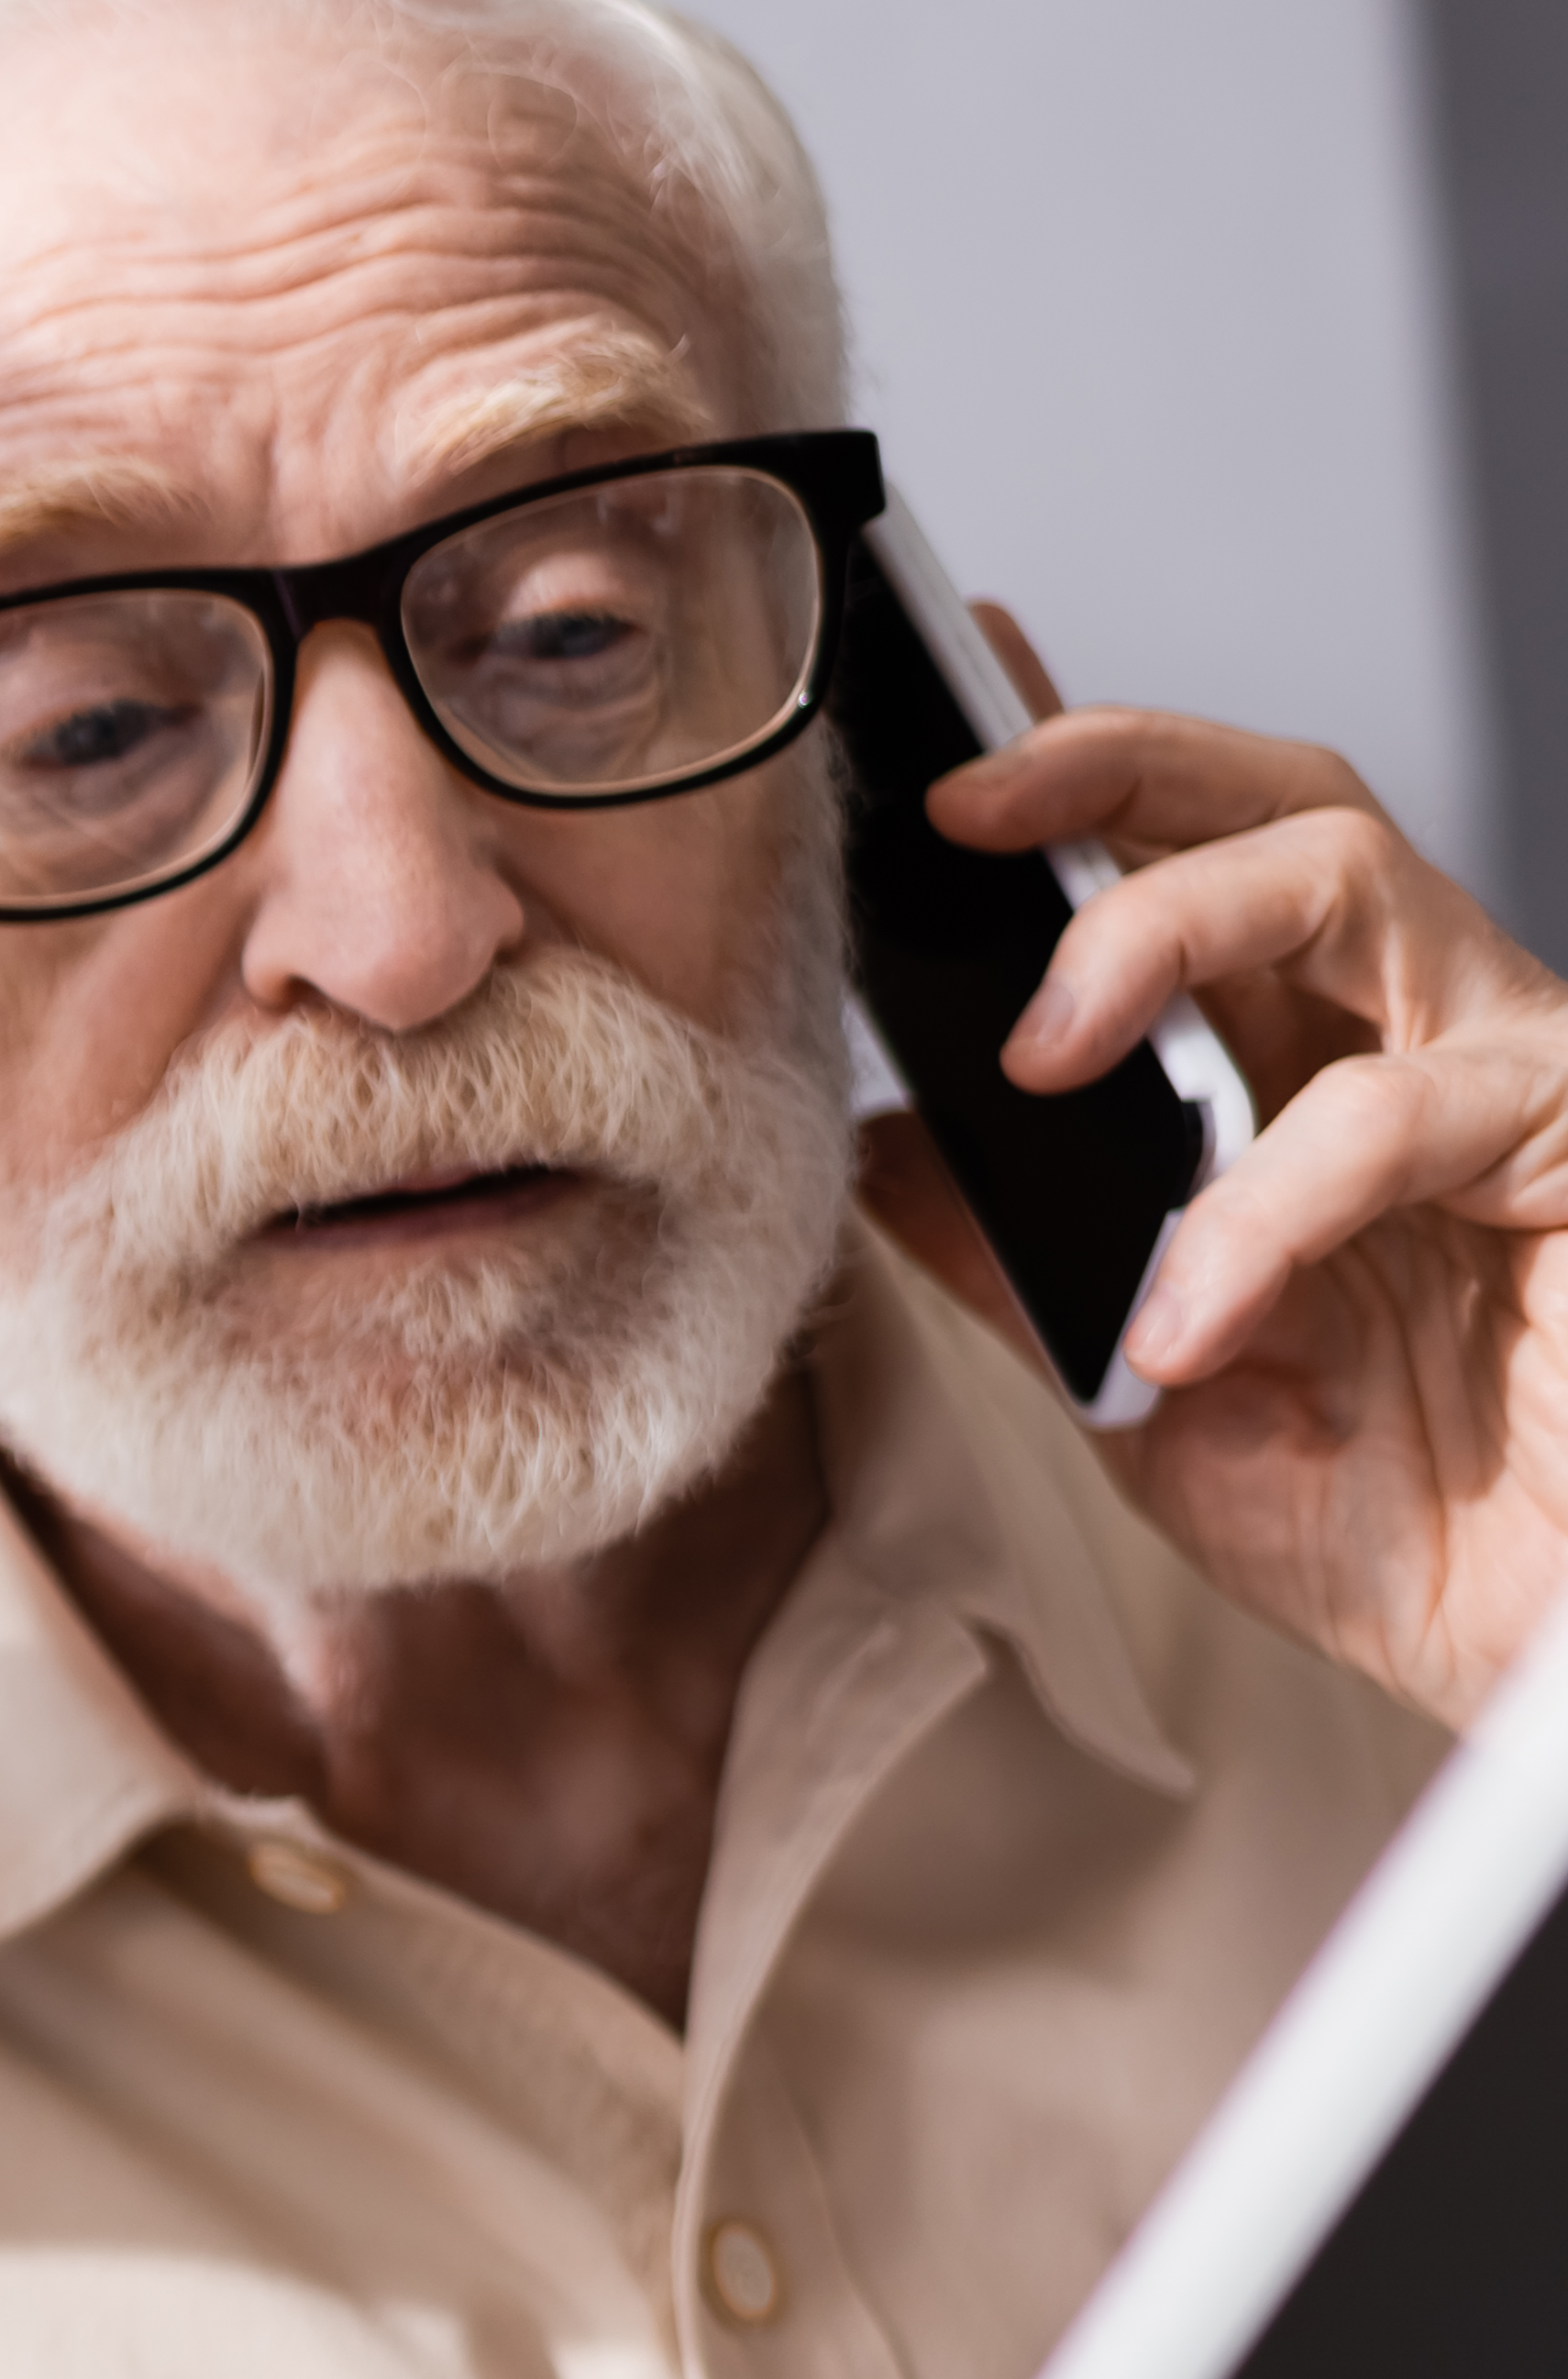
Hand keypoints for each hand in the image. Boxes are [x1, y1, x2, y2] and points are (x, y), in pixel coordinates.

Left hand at [926, 612, 1567, 1724]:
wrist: (1538, 1645)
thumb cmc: (1389, 1508)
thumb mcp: (1139, 1374)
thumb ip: (1020, 1250)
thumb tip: (876, 1135)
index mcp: (1296, 1067)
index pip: (1187, 859)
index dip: (1070, 773)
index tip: (929, 733)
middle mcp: (1407, 1031)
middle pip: (1279, 798)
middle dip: (1111, 765)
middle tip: (966, 807)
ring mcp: (1506, 1069)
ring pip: (1346, 872)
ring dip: (1160, 928)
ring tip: (1039, 1050)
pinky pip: (1401, 1111)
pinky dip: (1257, 1210)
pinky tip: (1182, 1323)